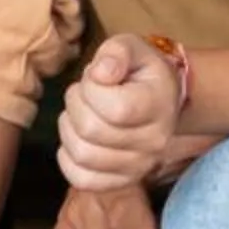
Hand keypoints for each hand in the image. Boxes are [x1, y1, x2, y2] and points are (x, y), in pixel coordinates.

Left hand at [57, 36, 182, 190]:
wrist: (159, 99)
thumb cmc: (139, 71)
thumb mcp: (130, 47)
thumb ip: (115, 53)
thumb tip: (100, 74)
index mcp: (158, 105)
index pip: (115, 108)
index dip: (91, 89)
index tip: (94, 77)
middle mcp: (153, 142)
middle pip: (91, 131)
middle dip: (75, 104)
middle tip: (83, 93)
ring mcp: (139, 166)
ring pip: (82, 155)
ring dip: (68, 129)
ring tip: (80, 113)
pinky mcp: (122, 181)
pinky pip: (82, 179)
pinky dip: (69, 159)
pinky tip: (77, 139)